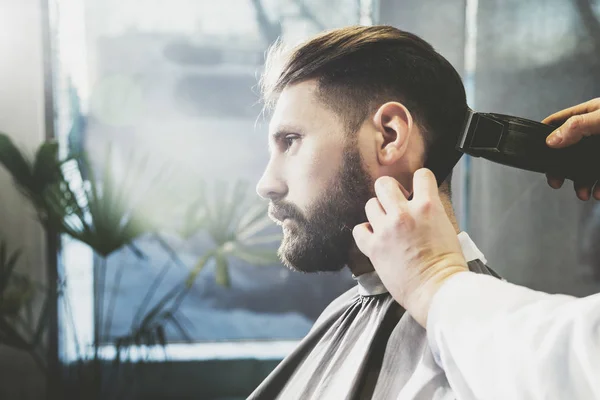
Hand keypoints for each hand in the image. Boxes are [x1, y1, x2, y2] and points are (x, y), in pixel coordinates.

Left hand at [352, 169, 468, 326]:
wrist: (437, 290)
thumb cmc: (447, 265)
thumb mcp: (447, 227)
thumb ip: (431, 210)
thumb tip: (421, 202)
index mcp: (428, 207)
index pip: (421, 175)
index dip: (419, 182)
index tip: (417, 191)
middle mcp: (404, 213)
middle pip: (384, 184)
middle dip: (389, 192)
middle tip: (395, 205)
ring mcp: (386, 229)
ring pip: (370, 204)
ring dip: (378, 214)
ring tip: (387, 227)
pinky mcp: (373, 247)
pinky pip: (359, 229)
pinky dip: (365, 233)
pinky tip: (375, 239)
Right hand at [543, 98, 599, 199]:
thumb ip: (578, 126)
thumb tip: (552, 140)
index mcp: (589, 114)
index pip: (557, 122)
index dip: (543, 135)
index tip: (535, 152)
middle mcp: (594, 130)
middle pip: (567, 150)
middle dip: (561, 168)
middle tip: (556, 181)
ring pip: (584, 166)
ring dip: (581, 183)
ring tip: (583, 194)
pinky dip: (598, 187)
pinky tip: (598, 193)